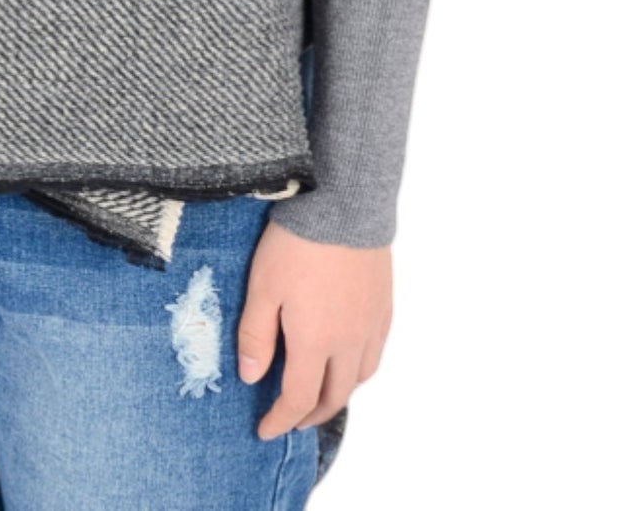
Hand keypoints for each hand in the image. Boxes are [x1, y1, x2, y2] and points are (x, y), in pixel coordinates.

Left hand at [236, 222, 391, 437]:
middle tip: (291, 419)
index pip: (299, 399)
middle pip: (334, 396)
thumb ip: (256, 336)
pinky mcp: (383, 305)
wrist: (346, 204)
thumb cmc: (297, 243)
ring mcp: (371, 324)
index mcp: (316, 342)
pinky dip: (359, 368)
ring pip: (359, 378)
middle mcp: (349, 342)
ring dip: (337, 394)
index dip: (281, 420)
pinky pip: (374, 352)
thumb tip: (252, 379)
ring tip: (318, 393)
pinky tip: (347, 358)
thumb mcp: (263, 286)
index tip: (265, 430)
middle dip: (310, 415)